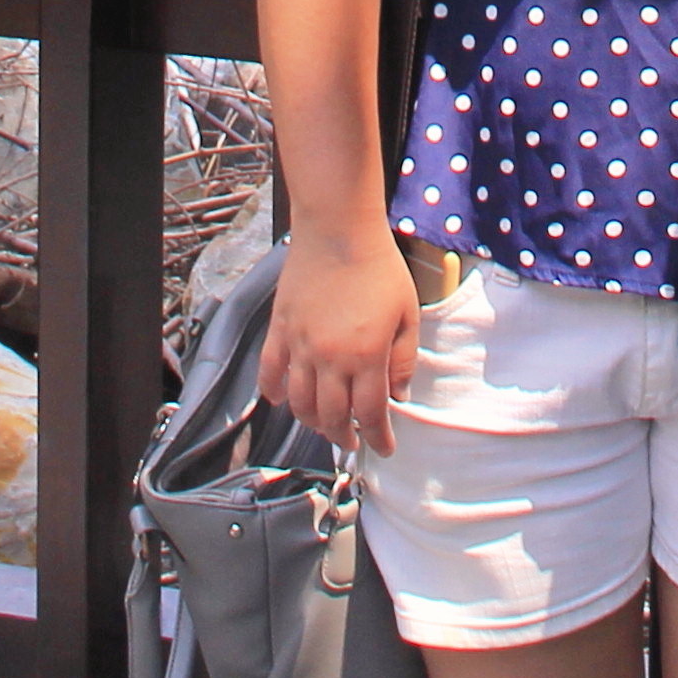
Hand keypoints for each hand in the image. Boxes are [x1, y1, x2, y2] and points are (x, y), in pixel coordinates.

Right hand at [261, 227, 425, 454]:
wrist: (339, 229)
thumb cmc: (378, 267)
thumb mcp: (408, 313)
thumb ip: (404, 359)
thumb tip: (398, 395)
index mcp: (366, 356)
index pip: (370, 414)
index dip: (377, 438)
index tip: (383, 448)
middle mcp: (330, 358)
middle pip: (331, 416)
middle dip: (343, 436)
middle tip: (352, 440)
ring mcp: (300, 345)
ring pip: (299, 403)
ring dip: (311, 422)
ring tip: (324, 424)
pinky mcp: (280, 329)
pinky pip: (270, 370)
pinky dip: (273, 391)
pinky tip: (281, 400)